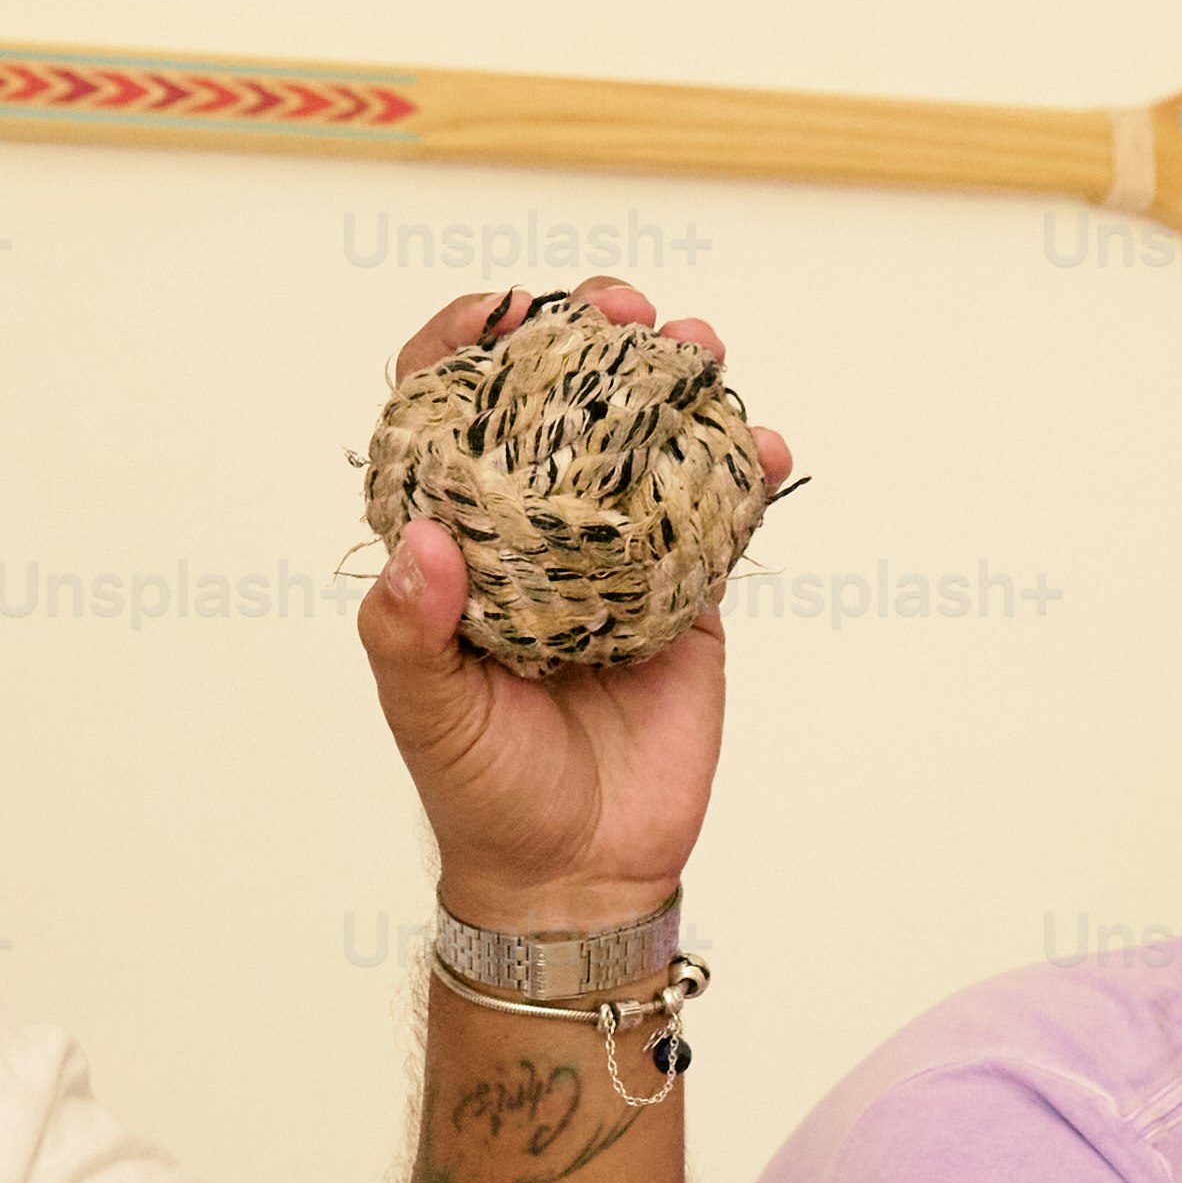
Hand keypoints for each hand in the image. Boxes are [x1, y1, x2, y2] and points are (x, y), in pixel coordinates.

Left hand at [359, 273, 770, 930]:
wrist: (578, 874)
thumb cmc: (483, 793)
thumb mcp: (428, 715)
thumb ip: (412, 632)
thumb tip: (422, 543)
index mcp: (459, 540)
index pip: (446, 412)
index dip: (467, 343)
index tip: (508, 312)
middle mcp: (536, 529)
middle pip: (559, 399)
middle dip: (590, 333)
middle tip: (624, 308)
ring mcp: (618, 555)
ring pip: (646, 440)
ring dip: (677, 379)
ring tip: (700, 346)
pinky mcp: (689, 594)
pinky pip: (722, 516)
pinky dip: (750, 473)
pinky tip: (769, 449)